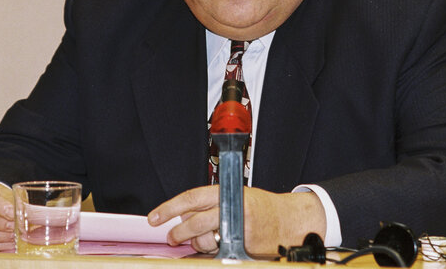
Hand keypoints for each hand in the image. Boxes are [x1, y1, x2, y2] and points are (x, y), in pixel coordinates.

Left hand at [147, 185, 326, 254]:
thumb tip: (186, 215)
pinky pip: (216, 252)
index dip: (169, 207)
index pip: (192, 198)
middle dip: (178, 232)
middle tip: (172, 237)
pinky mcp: (241, 246)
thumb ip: (212, 204)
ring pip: (204, 240)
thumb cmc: (263, 208)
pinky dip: (212, 252)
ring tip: (206, 240)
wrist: (290, 220)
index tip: (155, 217)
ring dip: (198, 244)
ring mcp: (236, 229)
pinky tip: (217, 246)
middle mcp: (231, 208)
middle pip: (194, 222)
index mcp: (227, 192)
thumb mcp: (237, 196)